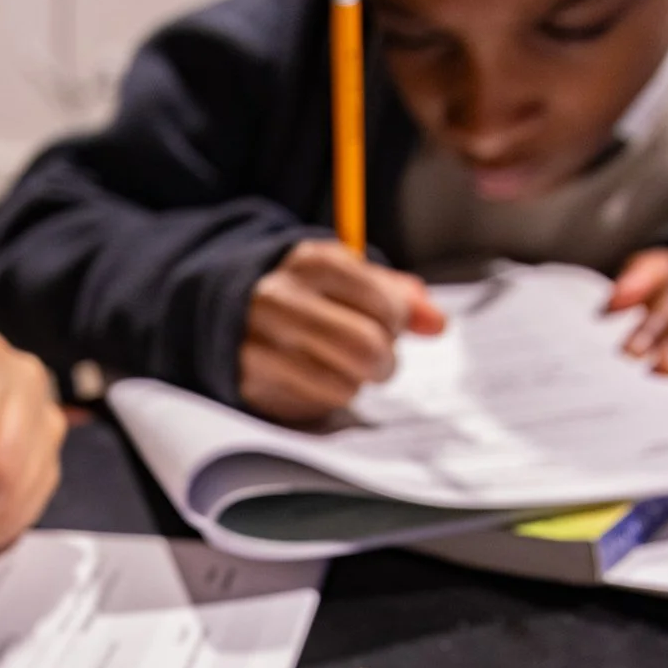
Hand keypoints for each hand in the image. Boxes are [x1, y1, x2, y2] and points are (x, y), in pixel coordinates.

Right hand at [240, 239, 446, 423]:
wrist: (230, 312)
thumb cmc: (308, 296)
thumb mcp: (350, 279)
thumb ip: (397, 296)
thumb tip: (437, 324)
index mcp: (312, 262)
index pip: (386, 304)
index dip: (398, 322)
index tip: (390, 323)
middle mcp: (280, 298)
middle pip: (365, 347)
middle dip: (384, 361)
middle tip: (379, 361)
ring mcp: (260, 342)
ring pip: (343, 384)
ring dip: (355, 384)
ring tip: (343, 369)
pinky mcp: (251, 381)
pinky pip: (316, 405)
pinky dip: (327, 398)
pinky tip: (315, 380)